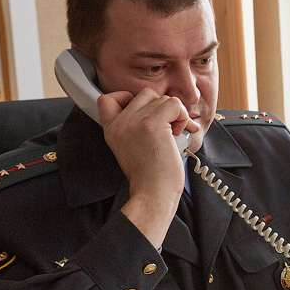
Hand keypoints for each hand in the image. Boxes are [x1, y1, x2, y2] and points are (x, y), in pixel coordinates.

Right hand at [98, 88, 199, 246]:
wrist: (153, 194)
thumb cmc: (150, 176)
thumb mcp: (130, 147)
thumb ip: (133, 126)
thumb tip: (158, 106)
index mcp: (111, 130)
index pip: (107, 98)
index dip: (127, 98)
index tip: (143, 115)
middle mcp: (120, 123)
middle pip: (144, 94)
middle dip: (160, 107)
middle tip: (167, 128)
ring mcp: (135, 122)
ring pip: (162, 98)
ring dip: (175, 114)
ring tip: (175, 133)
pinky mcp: (152, 124)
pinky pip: (174, 104)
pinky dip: (182, 115)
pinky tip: (180, 132)